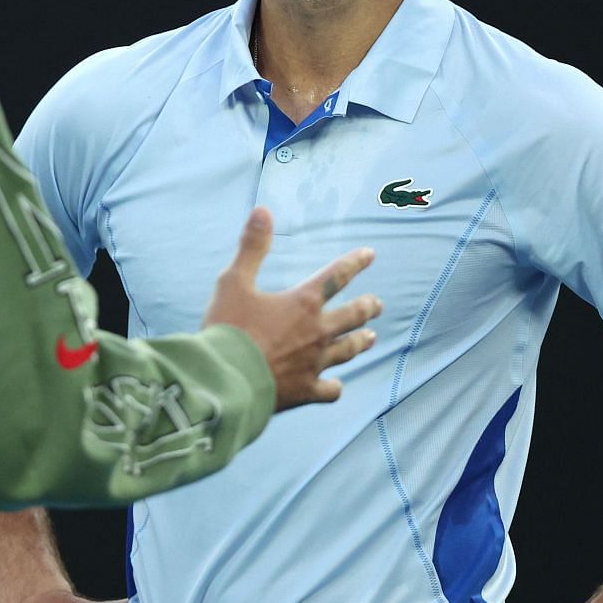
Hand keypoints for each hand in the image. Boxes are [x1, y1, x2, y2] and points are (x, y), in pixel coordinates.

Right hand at [202, 207, 380, 410]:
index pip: (336, 276)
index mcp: (303, 303)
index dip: (355, 263)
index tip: (370, 255)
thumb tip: (263, 210)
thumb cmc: (228, 329)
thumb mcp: (233, 282)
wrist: (225, 381)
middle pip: (352, 316)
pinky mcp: (305, 391)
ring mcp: (314, 364)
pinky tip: (335, 385)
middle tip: (377, 304)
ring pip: (348, 350)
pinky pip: (329, 390)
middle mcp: (317, 332)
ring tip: (370, 338)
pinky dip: (334, 386)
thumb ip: (252, 247)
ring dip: (360, 342)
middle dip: (367, 307)